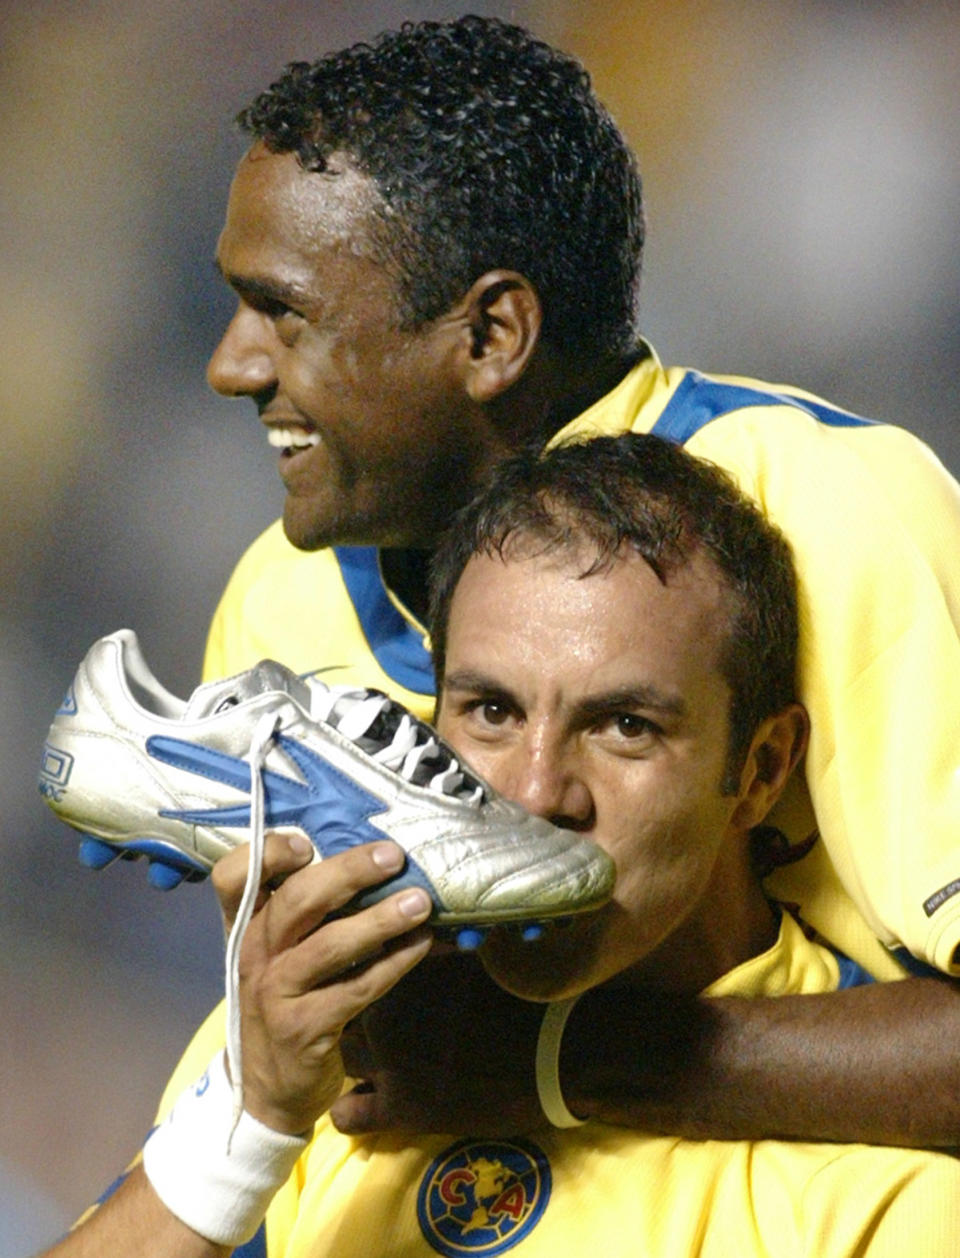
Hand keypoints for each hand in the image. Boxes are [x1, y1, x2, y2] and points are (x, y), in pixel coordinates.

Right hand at [212, 836, 433, 1133]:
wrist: (267, 1089)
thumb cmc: (283, 1000)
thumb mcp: (277, 953)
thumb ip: (308, 910)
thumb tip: (375, 860)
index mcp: (244, 926)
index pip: (233, 877)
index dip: (267, 854)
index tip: (309, 844)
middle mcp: (253, 954)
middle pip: (294, 901)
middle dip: (347, 872)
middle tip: (393, 856)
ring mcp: (275, 993)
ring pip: (327, 946)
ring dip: (379, 919)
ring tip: (420, 902)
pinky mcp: (303, 1029)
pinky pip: (355, 989)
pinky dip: (392, 964)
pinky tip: (421, 946)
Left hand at [331, 950, 545, 1135]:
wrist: (556, 1051)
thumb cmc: (524, 995)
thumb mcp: (477, 956)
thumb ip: (438, 945)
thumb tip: (424, 923)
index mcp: (403, 970)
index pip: (355, 967)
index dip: (363, 973)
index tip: (372, 979)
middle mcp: (385, 1013)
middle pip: (341, 1010)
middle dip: (351, 1013)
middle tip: (377, 1019)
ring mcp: (387, 1063)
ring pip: (342, 1057)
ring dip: (352, 1058)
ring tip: (374, 1060)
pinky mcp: (399, 1109)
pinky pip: (347, 1114)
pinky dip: (352, 1108)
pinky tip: (369, 1102)